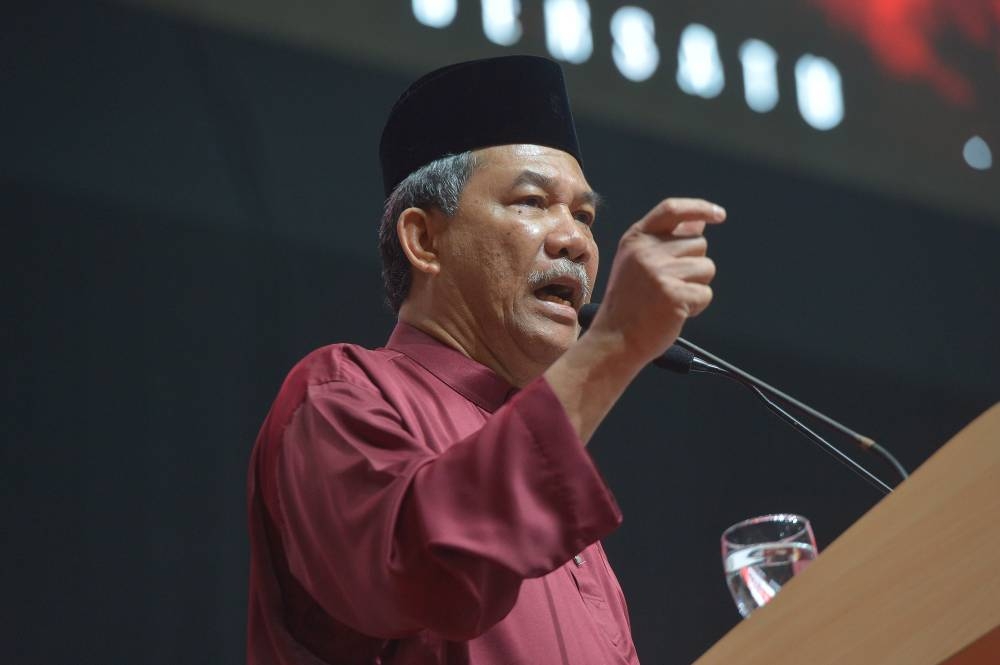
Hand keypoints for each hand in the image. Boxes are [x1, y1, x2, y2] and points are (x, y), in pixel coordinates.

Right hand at [589, 197, 724, 365]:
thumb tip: (698, 221)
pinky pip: (706, 293)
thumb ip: (666, 240)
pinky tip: (674, 312)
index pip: (672, 210)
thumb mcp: (637, 263)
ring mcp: (659, 272)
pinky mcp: (674, 295)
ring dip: (696, 286)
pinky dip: (696, 306)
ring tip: (670, 299)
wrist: (614, 339)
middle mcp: (646, 251)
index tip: (718, 214)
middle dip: (694, 265)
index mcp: (635, 239)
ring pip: (706, 268)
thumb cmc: (628, 304)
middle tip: (668, 286)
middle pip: (698, 243)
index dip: (698, 207)